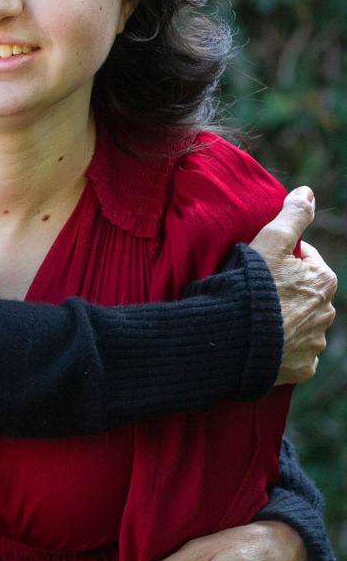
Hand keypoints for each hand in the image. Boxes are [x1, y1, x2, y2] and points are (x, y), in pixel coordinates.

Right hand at [248, 188, 336, 383]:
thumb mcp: (270, 240)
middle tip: (255, 292)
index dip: (280, 260)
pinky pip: (296, 354)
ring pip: (302, 325)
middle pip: (304, 294)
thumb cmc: (251, 286)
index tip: (260, 266)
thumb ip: (292, 214)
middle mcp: (327, 314)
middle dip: (285, 291)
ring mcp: (315, 344)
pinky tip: (264, 341)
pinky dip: (284, 348)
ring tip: (256, 318)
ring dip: (285, 320)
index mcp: (324, 281)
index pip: (305, 261)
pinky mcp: (302, 369)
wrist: (233, 338)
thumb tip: (307, 191)